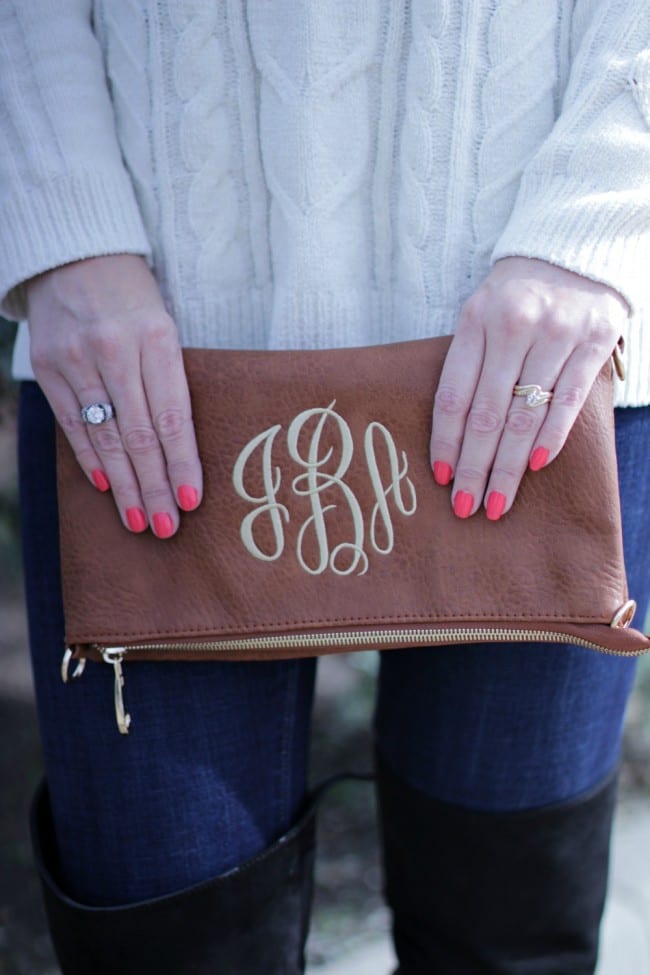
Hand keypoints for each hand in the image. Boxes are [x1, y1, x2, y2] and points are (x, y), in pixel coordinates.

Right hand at [27, 254, 201, 537]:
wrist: (76, 256)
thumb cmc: (135, 299)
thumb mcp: (165, 327)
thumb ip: (171, 382)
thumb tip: (181, 453)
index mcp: (157, 337)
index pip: (172, 416)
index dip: (182, 463)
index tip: (190, 502)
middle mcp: (114, 349)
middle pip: (139, 435)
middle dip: (155, 486)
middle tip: (166, 527)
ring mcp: (76, 359)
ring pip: (104, 437)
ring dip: (124, 485)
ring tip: (139, 520)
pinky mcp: (47, 366)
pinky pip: (72, 424)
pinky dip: (91, 459)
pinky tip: (107, 487)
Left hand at [430, 257, 628, 519]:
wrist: (574, 249)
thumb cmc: (516, 296)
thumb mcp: (480, 316)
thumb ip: (469, 366)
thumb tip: (455, 439)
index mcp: (476, 321)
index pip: (455, 394)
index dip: (446, 441)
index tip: (441, 479)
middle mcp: (514, 326)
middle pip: (488, 413)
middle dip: (475, 467)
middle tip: (466, 508)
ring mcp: (557, 333)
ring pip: (527, 414)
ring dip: (510, 465)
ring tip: (497, 502)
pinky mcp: (595, 340)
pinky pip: (569, 399)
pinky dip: (552, 436)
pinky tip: (536, 466)